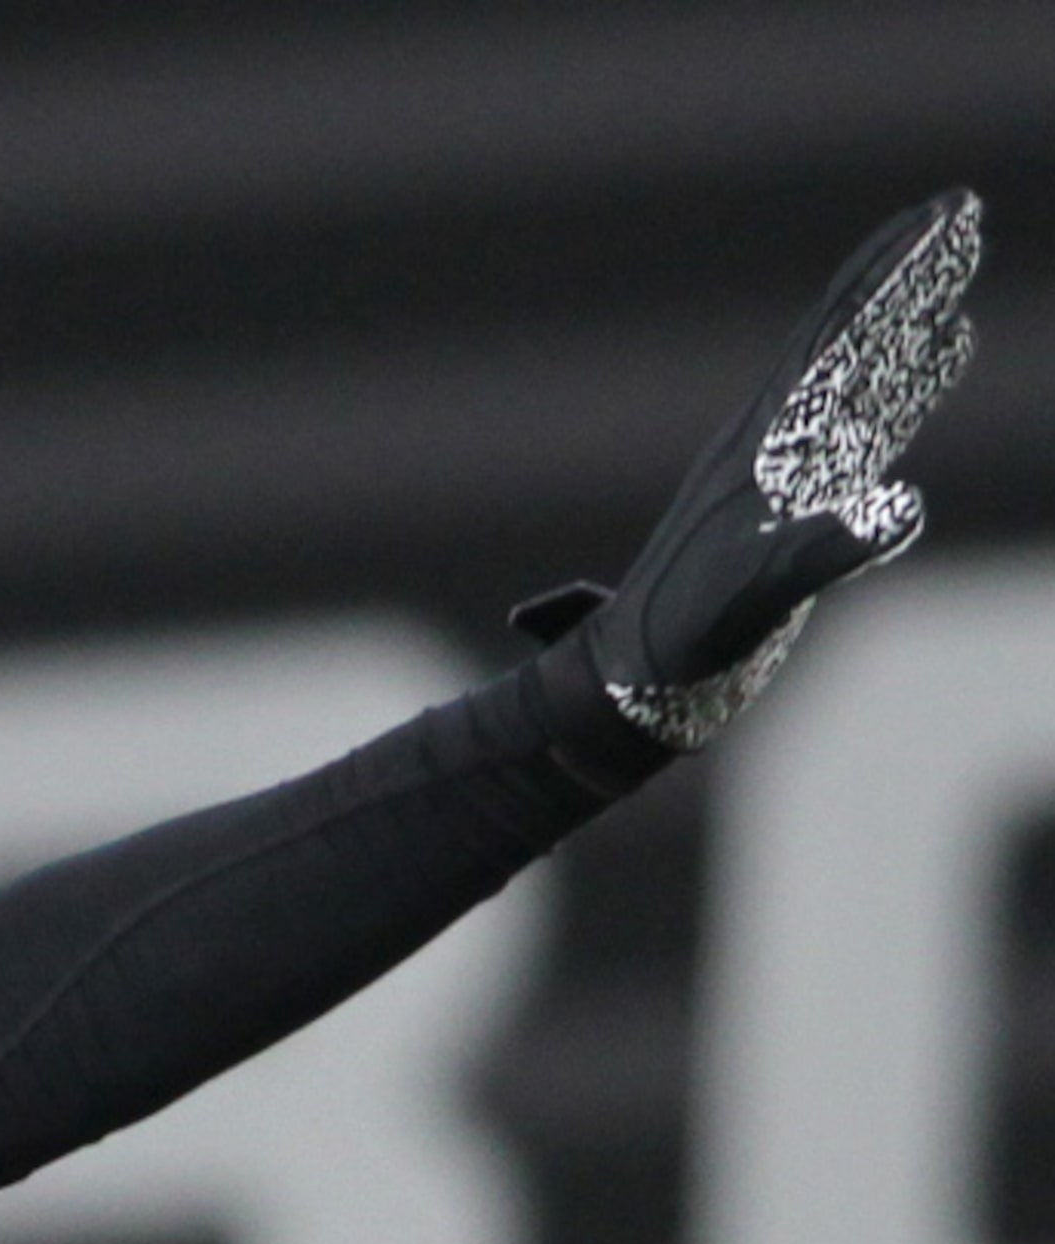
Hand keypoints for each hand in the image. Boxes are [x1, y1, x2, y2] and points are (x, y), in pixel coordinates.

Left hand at [585, 189, 980, 748]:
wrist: (637, 679)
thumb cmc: (683, 641)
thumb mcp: (752, 598)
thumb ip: (820, 553)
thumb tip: (897, 506)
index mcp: (763, 441)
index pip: (833, 335)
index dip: (886, 274)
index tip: (939, 215)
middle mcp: (775, 437)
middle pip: (849, 332)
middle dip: (906, 270)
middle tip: (964, 207)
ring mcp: (791, 462)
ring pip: (865, 364)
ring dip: (915, 310)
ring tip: (961, 257)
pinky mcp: (804, 494)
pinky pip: (871, 414)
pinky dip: (914, 374)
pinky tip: (945, 349)